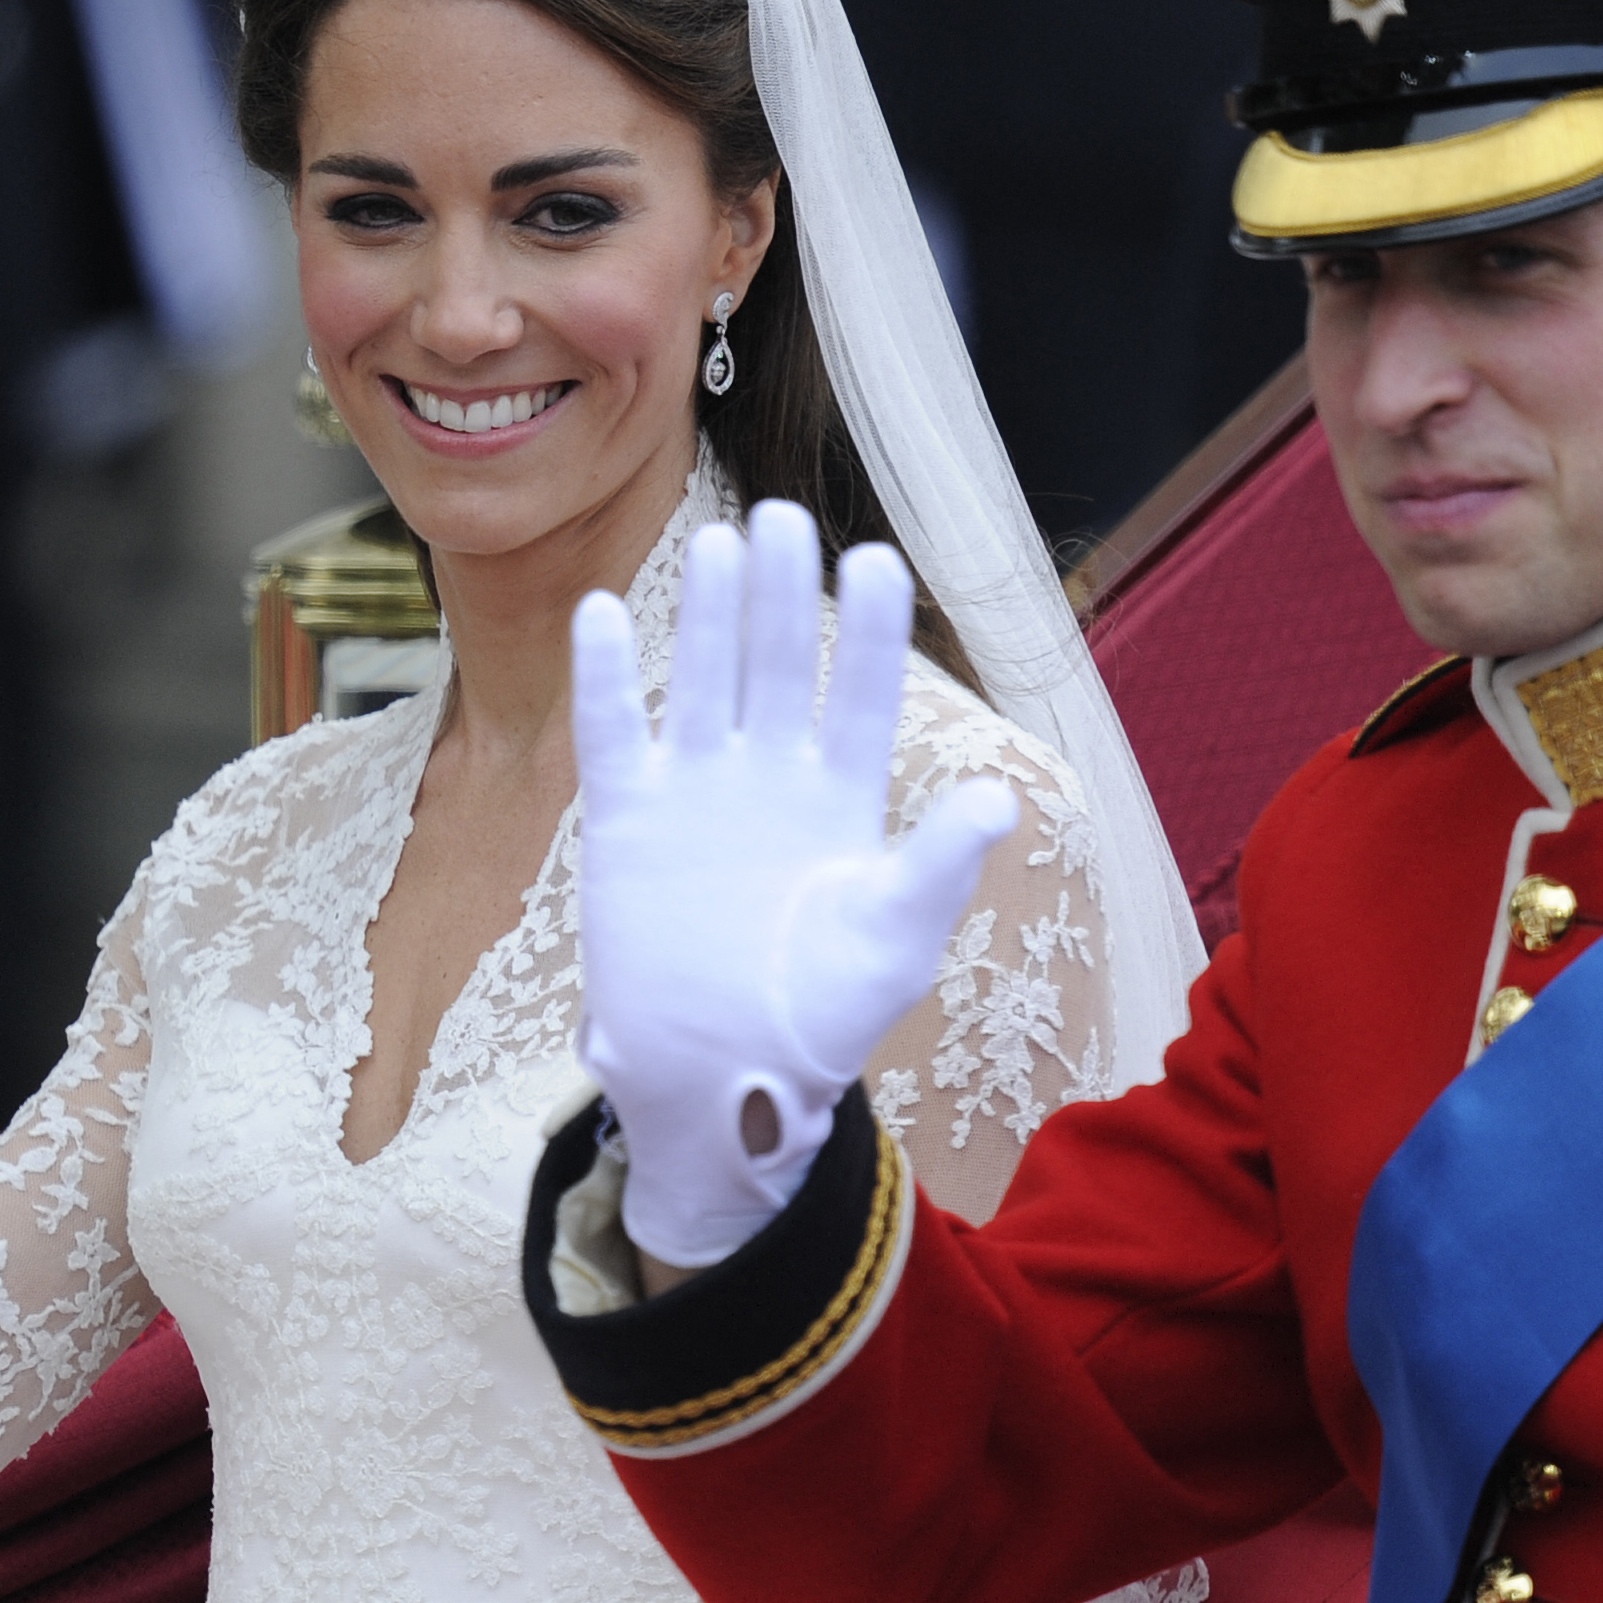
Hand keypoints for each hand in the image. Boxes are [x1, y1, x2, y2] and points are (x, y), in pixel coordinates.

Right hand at [571, 500, 1016, 1267]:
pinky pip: (614, 733)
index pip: (864, 697)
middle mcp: (772, 777)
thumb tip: (997, 798)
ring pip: (703, 680)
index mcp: (845, 799)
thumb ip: (936, 866)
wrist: (720, 1083)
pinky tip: (606, 612)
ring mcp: (697, 792)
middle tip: (788, 519)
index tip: (877, 561)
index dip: (871, 632)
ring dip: (710, 616)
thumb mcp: (894, 943)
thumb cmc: (820, 1019)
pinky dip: (606, 676)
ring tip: (720, 541)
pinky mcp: (627, 820)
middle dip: (786, 596)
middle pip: (780, 666)